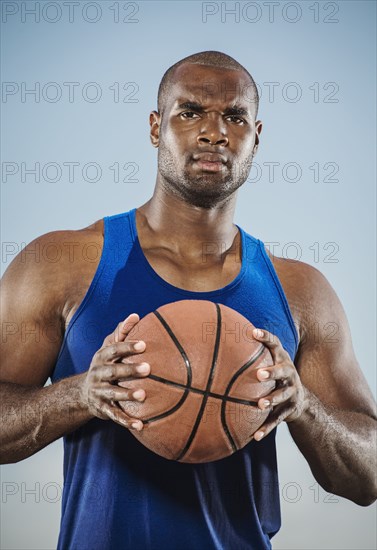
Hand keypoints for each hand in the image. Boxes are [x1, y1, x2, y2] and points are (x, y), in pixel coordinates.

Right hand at [79, 313, 149, 430]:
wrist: (84, 392)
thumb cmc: (106, 364)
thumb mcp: (109, 346)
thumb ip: (122, 332)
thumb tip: (135, 315)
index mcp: (102, 357)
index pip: (114, 349)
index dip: (128, 346)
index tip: (144, 344)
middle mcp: (99, 374)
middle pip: (113, 372)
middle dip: (130, 370)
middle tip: (148, 368)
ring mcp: (100, 392)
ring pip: (113, 394)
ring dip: (127, 395)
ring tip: (143, 395)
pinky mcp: (103, 409)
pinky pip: (115, 416)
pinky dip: (127, 421)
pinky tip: (141, 425)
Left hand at [252, 328, 308, 440]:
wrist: (300, 400)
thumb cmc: (275, 375)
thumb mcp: (270, 361)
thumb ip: (252, 351)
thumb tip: (220, 337)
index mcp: (282, 359)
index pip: (275, 344)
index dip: (266, 337)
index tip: (253, 331)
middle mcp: (289, 373)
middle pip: (283, 370)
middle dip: (272, 372)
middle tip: (259, 374)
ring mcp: (291, 392)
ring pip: (282, 396)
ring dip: (271, 400)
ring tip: (260, 404)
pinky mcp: (289, 410)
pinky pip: (277, 420)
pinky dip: (266, 428)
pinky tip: (255, 436)